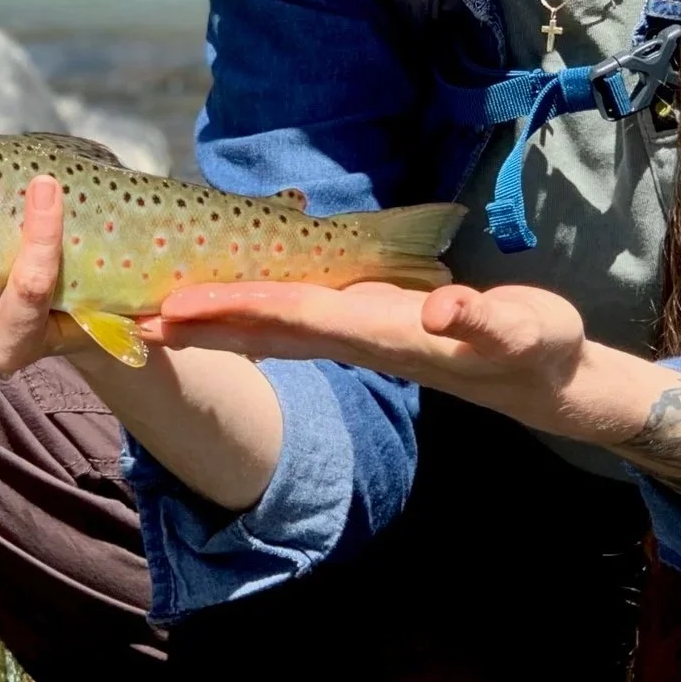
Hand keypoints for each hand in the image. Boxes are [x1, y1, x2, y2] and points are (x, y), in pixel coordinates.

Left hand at [149, 279, 612, 439]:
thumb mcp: (522, 330)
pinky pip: (298, 317)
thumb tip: (440, 313)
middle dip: (202, 321)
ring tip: (159, 312)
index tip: (180, 306)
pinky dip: (254, 309)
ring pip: (275, 325)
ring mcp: (363, 333)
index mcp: (384, 334)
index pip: (295, 317)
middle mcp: (361, 336)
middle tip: (133, 314)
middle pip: (266, 327)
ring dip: (217, 319)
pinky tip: (225, 305)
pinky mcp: (371, 326)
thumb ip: (482, 322)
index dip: (237, 309)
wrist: (547, 376)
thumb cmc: (535, 348)